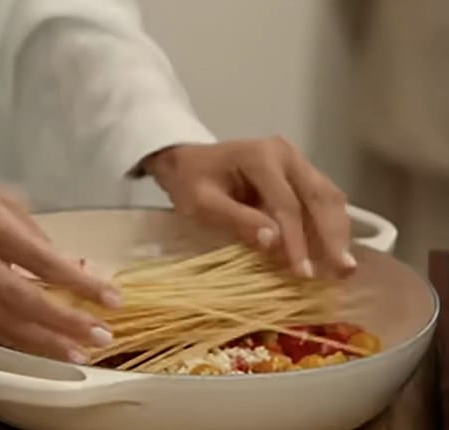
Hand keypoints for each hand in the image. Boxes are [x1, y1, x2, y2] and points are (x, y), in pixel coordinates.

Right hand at [0, 151, 119, 362]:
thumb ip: (35, 234)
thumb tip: (71, 265)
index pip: (45, 261)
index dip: (81, 284)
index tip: (111, 299)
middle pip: (27, 301)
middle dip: (69, 323)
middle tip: (101, 337)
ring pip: (6, 324)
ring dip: (46, 343)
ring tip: (78, 352)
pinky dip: (16, 341)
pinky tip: (39, 348)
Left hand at [143, 138, 355, 277]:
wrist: (187, 162)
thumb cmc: (191, 182)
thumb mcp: (202, 203)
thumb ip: (236, 220)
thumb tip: (274, 242)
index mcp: (261, 156)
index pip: (287, 203)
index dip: (297, 240)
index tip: (303, 273)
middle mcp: (286, 155)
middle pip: (319, 196)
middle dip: (332, 236)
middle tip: (343, 270)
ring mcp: (296, 162)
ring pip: (328, 197)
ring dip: (337, 232)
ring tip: (344, 267)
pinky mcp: (299, 175)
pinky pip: (321, 199)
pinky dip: (329, 225)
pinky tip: (332, 251)